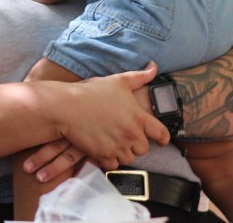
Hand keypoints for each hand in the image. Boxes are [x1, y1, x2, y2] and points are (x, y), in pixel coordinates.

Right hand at [26, 62, 169, 181]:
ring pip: (129, 158)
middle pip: (144, 149)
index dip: (163, 138)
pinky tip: (103, 149)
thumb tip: (154, 67)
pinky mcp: (104, 155)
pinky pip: (114, 165)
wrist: (69, 107)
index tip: (161, 140)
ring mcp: (118, 146)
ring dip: (123, 152)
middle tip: (126, 136)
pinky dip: (110, 159)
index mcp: (139, 117)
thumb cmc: (93, 92)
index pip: (161, 133)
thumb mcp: (118, 80)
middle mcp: (132, 133)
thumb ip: (139, 76)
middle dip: (136, 144)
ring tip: (114, 142)